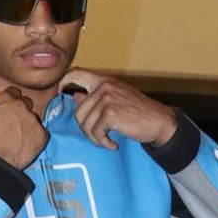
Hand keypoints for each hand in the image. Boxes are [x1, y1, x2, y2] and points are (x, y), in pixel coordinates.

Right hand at [0, 88, 46, 170]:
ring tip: (20, 139)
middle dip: (22, 111)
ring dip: (29, 126)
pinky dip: (37, 139)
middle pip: (27, 103)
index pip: (14, 92)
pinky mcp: (41, 135)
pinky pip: (42, 134)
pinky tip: (27, 146)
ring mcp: (33, 120)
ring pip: (34, 120)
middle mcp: (21, 106)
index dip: (12, 100)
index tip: (10, 108)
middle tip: (16, 124)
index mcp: (6, 99)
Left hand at [61, 71, 177, 150]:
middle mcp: (104, 86)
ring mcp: (107, 98)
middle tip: (99, 137)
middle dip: (86, 129)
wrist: (159, 121)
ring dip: (95, 138)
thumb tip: (75, 97)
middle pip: (78, 111)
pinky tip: (112, 144)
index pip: (76, 73)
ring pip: (85, 124)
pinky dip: (103, 143)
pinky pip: (96, 132)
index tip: (59, 93)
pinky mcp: (110, 113)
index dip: (63, 82)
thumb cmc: (138, 112)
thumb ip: (96, 97)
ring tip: (107, 141)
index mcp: (104, 81)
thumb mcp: (116, 99)